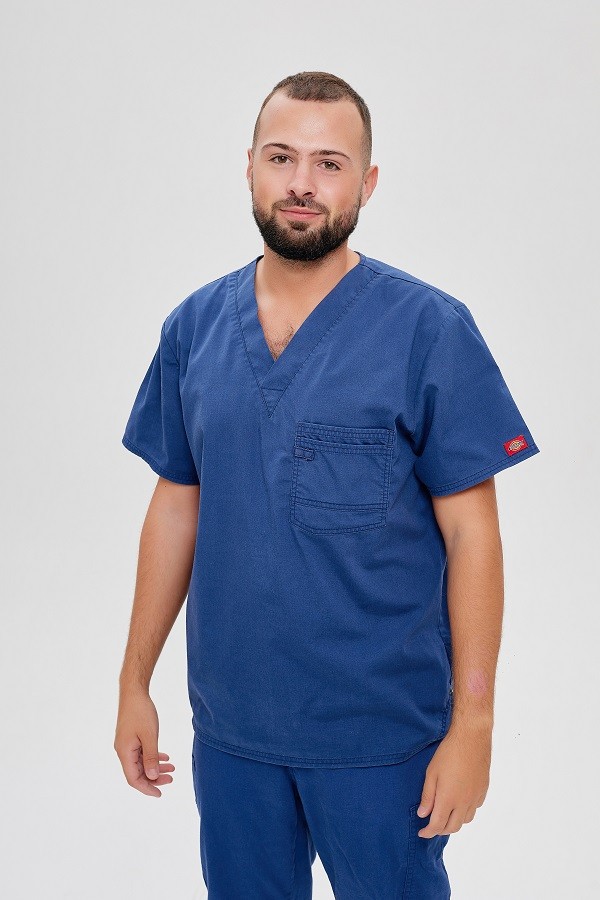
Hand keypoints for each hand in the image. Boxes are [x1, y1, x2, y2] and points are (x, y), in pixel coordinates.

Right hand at [114, 691, 175, 796]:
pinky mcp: (131, 737)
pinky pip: (142, 752)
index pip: (134, 778)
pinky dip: (153, 756)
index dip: (147, 788)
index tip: (160, 793)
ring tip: (172, 768)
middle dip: (154, 778)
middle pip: (138, 772)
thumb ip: (151, 757)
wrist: (134, 692)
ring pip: (141, 762)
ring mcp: (127, 743)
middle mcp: (123, 750)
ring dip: (156, 767)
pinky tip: (165, 757)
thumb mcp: (150, 735)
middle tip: (171, 779)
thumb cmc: (141, 712)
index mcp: (124, 752)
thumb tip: (152, 776)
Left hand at [415, 722, 490, 836]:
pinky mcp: (483, 790)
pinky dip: (465, 811)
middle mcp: (464, 802)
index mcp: (449, 799)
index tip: (422, 833)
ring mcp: (475, 797)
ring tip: (445, 814)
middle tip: (431, 825)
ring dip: (454, 821)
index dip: (428, 832)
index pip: (437, 825)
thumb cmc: (448, 753)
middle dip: (440, 830)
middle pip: (453, 827)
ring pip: (465, 820)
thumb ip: (427, 796)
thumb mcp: (431, 773)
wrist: (472, 738)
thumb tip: (422, 814)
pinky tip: (459, 801)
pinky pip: (474, 808)